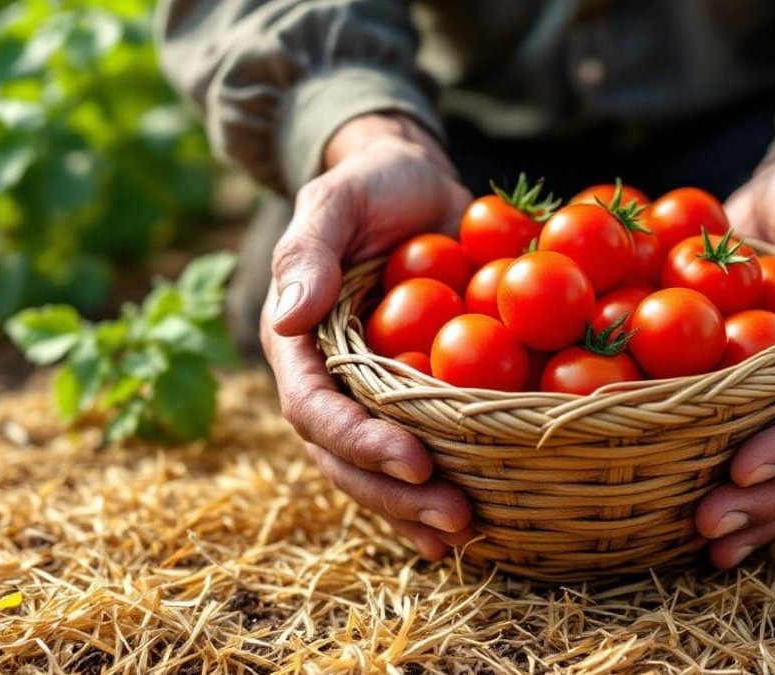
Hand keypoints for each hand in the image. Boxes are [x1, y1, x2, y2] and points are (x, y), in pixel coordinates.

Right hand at [260, 113, 476, 559]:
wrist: (415, 183)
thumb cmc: (371, 185)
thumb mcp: (337, 200)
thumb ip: (307, 252)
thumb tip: (287, 318)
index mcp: (301, 346)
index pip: (316, 409)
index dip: (359, 442)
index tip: (414, 460)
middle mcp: (335, 383)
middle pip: (348, 459)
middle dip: (396, 495)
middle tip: (454, 518)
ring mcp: (378, 395)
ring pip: (386, 469)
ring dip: (421, 508)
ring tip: (468, 532)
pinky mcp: (423, 394)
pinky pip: (433, 446)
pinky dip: (454, 482)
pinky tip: (487, 519)